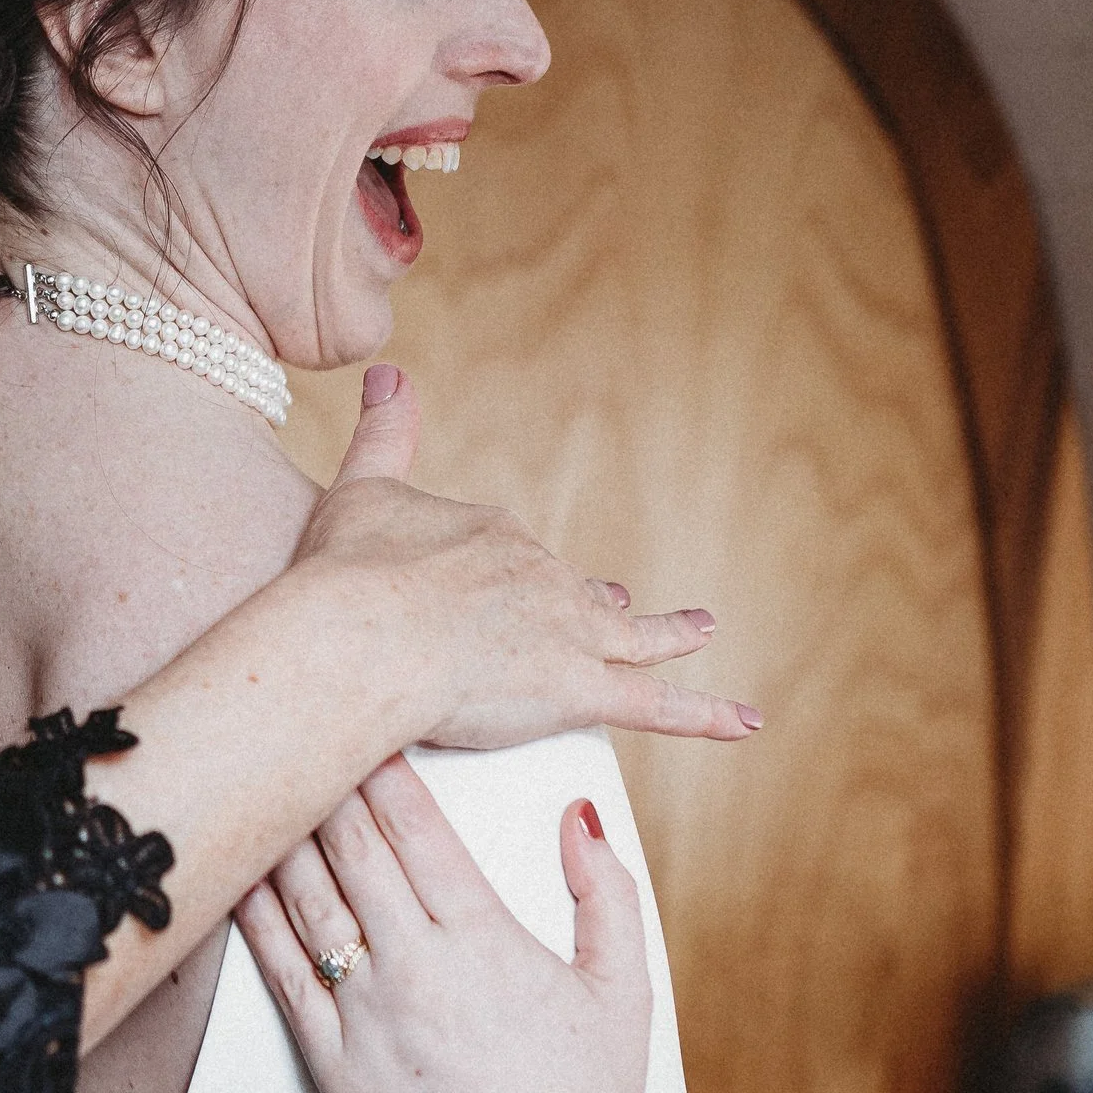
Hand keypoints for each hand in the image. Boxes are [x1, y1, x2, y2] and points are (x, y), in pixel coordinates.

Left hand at [234, 750, 651, 1092]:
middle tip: (300, 731)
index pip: (417, 830)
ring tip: (261, 783)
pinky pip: (279, 978)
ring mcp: (365, 1016)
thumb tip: (578, 812)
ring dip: (283, 837)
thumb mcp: (624, 990)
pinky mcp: (329, 1066)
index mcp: (484, 940)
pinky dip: (255, 922)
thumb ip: (605, 892)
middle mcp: (415, 967)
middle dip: (325, 783)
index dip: (383, 770)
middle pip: (351, 850)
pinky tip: (240, 879)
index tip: (365, 723)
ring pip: (307, 902)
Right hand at [296, 369, 760, 751]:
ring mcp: (568, 636)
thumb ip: (383, 433)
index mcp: (495, 537)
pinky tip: (744, 723)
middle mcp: (542, 580)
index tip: (515, 586)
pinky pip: (658, 706)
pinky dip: (705, 715)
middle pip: (577, 597)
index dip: (519, 575)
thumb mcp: (362, 488)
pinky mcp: (580, 690)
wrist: (363, 635)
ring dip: (670, 635)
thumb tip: (387, 370)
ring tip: (699, 631)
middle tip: (622, 608)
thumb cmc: (349, 572)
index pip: (516, 556)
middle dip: (597, 606)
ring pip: (633, 641)